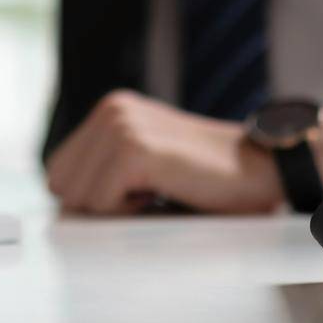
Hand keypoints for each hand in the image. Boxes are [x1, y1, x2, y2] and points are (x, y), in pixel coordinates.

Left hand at [45, 90, 281, 214]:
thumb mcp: (146, 165)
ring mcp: (121, 126)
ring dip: (117, 209)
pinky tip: (165, 192)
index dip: (91, 197)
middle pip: (60, 185)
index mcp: (110, 111)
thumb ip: (104, 173)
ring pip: (78, 198)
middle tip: (149, 193)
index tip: (137, 192)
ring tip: (159, 190)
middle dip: (98, 204)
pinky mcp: (134, 149)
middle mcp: (111, 110)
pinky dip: (130, 212)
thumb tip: (60, 211)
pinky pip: (101, 203)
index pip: (58, 172)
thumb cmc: (210, 180)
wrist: (264, 170)